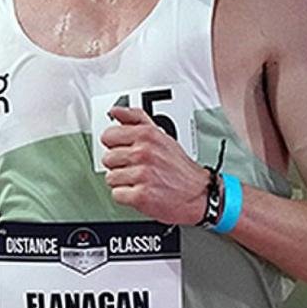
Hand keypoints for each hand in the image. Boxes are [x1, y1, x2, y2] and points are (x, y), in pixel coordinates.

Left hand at [101, 106, 208, 224]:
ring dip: (123, 181)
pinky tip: (140, 191)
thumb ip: (135, 119)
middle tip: (135, 168)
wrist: (198, 194)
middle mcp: (143, 153)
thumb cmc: (178, 166)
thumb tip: (115, 111)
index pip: (108, 136)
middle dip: (119, 165)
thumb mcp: (160, 134)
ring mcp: (141, 174)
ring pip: (111, 177)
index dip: (114, 145)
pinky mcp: (140, 196)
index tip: (123, 150)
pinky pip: (116, 194)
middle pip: (107, 159)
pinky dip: (126, 196)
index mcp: (146, 135)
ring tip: (140, 180)